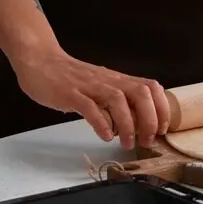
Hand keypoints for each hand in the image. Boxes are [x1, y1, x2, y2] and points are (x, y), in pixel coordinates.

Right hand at [13, 49, 169, 149]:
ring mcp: (89, 86)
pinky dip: (101, 123)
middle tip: (146, 140)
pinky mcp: (70, 93)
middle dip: (149, 119)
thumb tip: (134, 125)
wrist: (39, 61)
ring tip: (126, 142)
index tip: (162, 128)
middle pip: (140, 93)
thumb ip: (115, 102)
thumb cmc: (70, 78)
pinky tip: (105, 135)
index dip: (161, 108)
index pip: (150, 87)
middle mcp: (107, 80)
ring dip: (127, 124)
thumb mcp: (99, 87)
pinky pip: (89, 107)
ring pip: (118, 100)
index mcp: (117, 80)